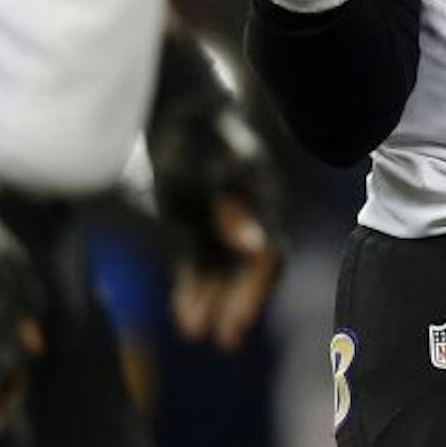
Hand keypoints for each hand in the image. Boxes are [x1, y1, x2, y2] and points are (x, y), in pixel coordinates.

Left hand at [151, 96, 282, 349]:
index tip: (240, 316)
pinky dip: (190, 293)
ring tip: (195, 332)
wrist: (178, 108)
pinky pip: (196, 268)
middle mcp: (247, 217)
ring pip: (221, 274)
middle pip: (248, 271)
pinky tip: (183, 318)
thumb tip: (257, 245)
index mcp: (262, 201)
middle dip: (237, 304)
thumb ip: (233, 204)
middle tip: (225, 338)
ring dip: (212, 303)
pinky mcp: (192, 229)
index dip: (255, 287)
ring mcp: (219, 224)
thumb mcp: (215, 165)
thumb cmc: (202, 130)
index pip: (267, 253)